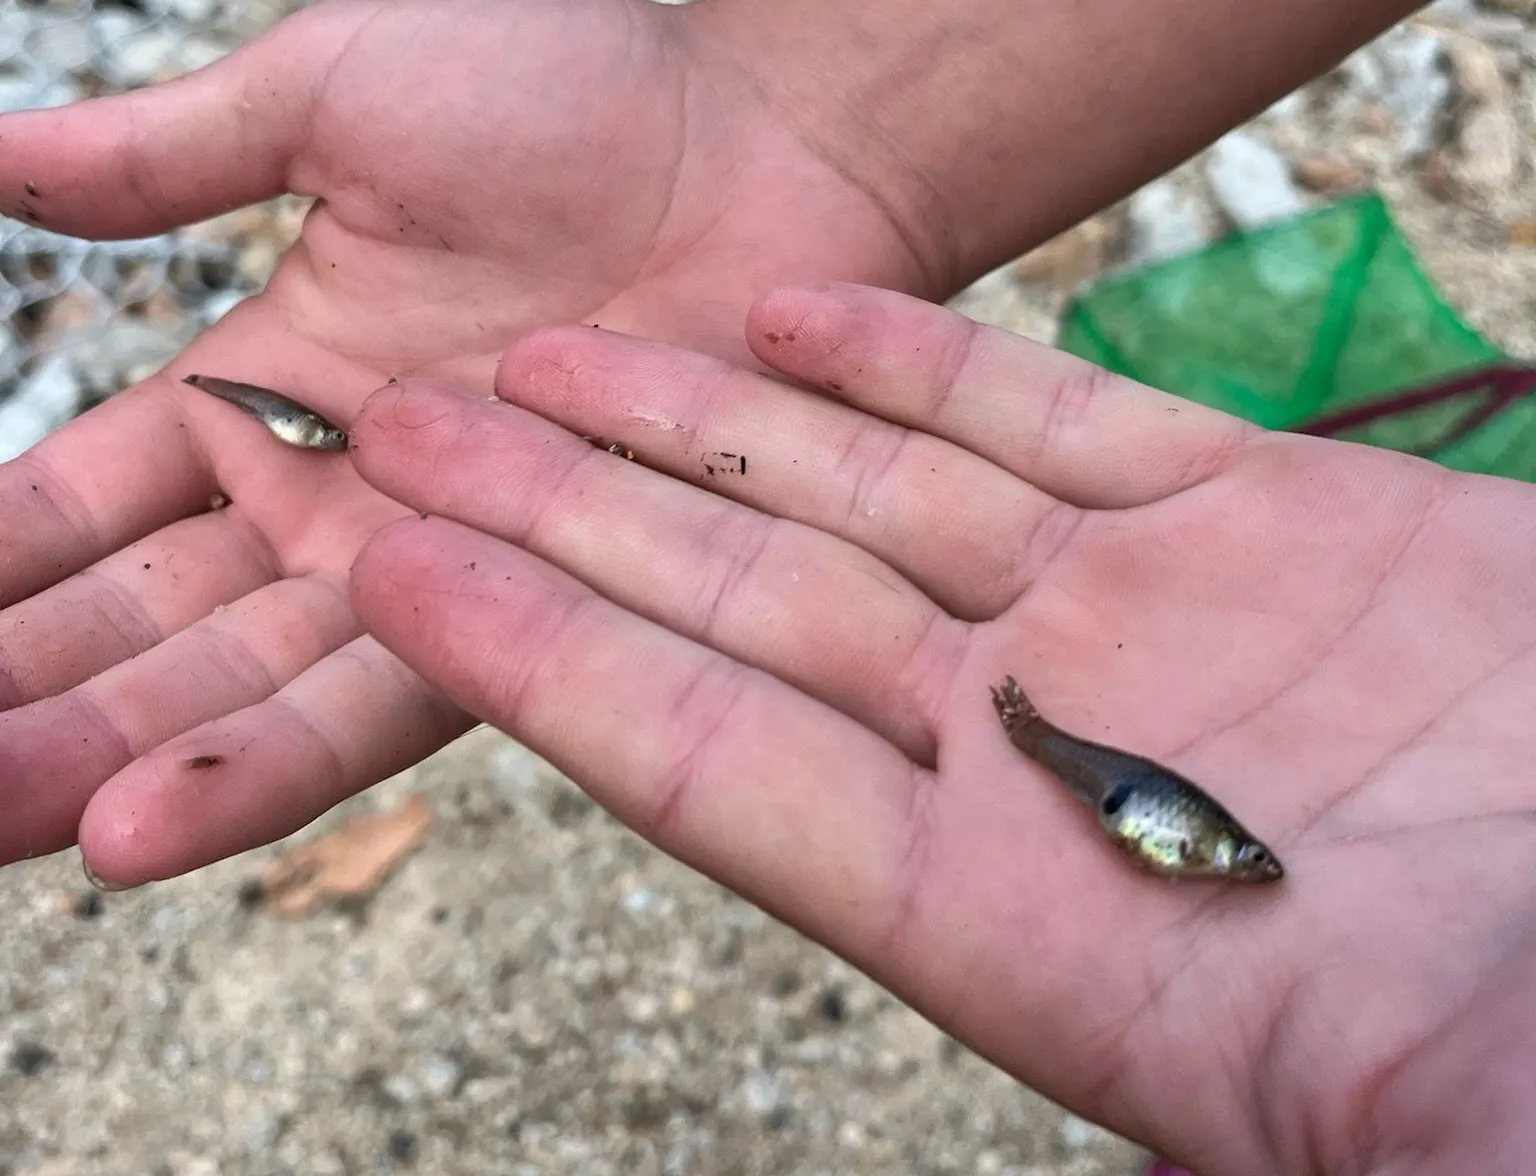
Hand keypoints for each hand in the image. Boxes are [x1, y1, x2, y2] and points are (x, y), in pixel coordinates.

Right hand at [0, 0, 924, 882]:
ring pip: (245, 686)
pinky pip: (388, 696)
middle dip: (28, 695)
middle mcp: (345, 497)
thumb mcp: (327, 102)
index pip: (92, 505)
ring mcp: (444, 556)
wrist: (761, 133)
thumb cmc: (568, 86)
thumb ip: (168, 162)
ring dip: (111, 755)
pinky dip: (260, 763)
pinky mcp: (543, 599)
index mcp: (273, 389)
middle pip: (152, 624)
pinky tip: (132, 828)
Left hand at [348, 281, 1535, 1173]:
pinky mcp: (1255, 515)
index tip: (396, 586)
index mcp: (1016, 912)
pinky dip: (918, 362)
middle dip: (563, 520)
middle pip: (739, 609)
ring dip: (694, 427)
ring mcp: (1137, 616)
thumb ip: (1246, 1144)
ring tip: (545, 357)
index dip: (544, 669)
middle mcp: (1036, 748)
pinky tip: (783, 316)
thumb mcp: (1405, 1130)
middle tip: (397, 434)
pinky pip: (1047, 414)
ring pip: (860, 496)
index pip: (710, 766)